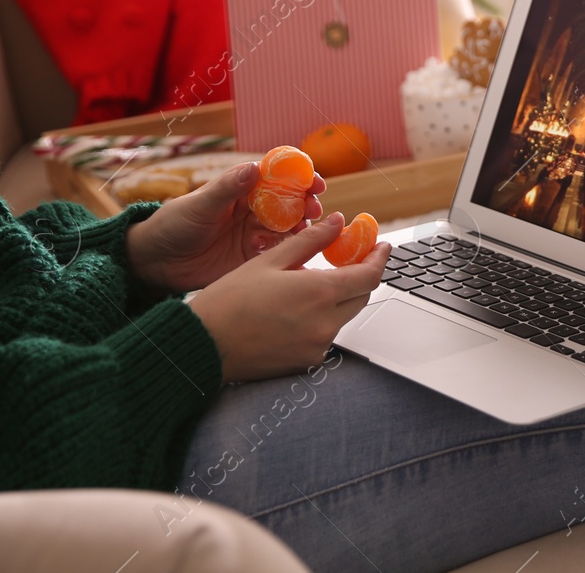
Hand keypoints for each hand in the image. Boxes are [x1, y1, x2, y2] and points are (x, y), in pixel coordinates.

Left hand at [126, 162, 327, 293]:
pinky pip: (278, 252)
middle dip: (306, 204)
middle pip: (290, 202)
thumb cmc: (174, 223)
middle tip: (314, 210)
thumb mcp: (201, 204)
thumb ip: (229, 188)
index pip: (278, 176)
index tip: (315, 182)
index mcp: (242, 188)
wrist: (157, 261)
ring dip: (300, 228)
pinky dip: (287, 251)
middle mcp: (253, 208)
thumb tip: (255, 168)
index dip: (300, 177)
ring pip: (288, 228)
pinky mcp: (253, 257)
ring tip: (304, 232)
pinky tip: (283, 251)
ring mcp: (255, 232)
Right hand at [187, 214, 389, 381]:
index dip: (379, 259)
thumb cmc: (228, 301)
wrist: (202, 347)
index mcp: (318, 293)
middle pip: (361, 296)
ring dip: (339, 298)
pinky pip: (326, 335)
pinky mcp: (307, 362)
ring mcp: (317, 346)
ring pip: (344, 316)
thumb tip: (338, 222)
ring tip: (314, 283)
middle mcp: (324, 323)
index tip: (382, 246)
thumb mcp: (269, 262)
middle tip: (353, 259)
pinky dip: (322, 319)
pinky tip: (298, 310)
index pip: (369, 276)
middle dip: (361, 276)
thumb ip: (310, 241)